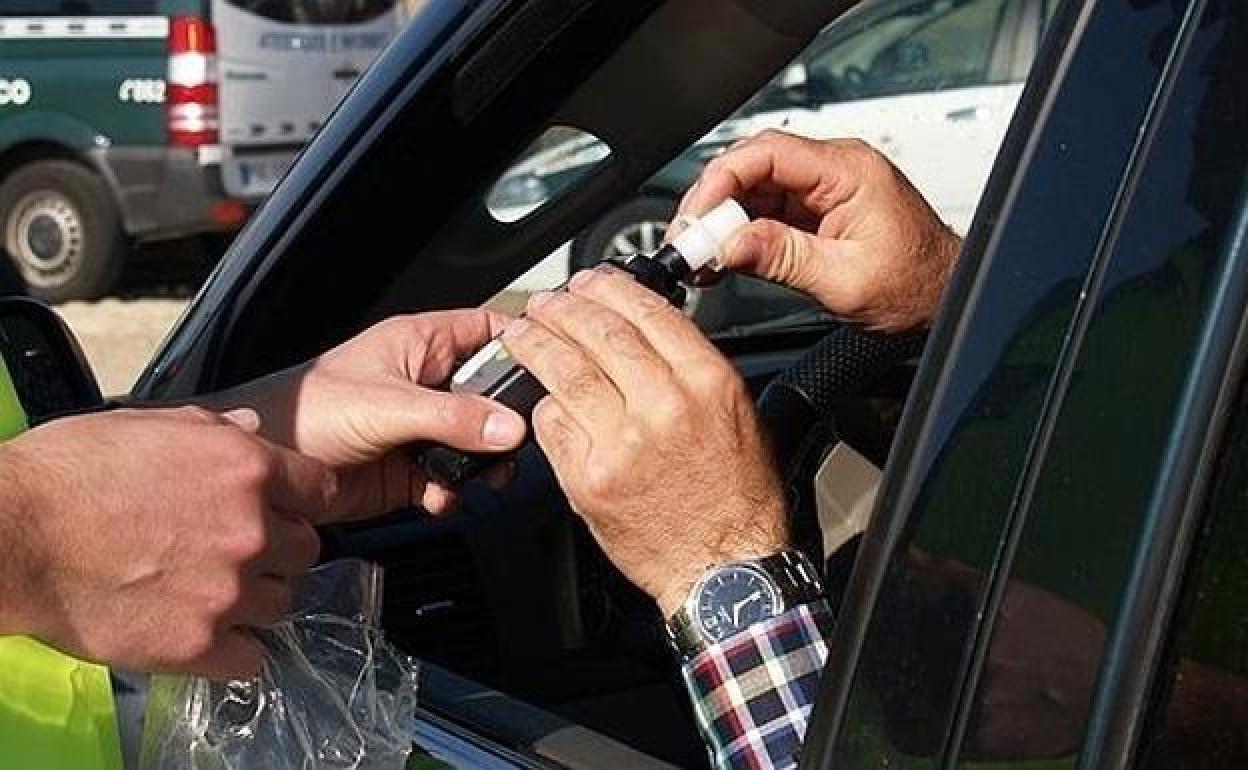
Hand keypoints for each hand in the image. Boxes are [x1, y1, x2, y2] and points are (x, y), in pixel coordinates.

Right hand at [0, 406, 336, 678]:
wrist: (11, 535)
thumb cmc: (68, 474)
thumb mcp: (147, 423)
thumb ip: (215, 429)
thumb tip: (251, 429)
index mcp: (246, 469)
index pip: (321, 490)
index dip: (302, 500)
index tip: (285, 508)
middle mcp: (250, 530)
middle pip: (305, 551)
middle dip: (278, 549)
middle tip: (238, 551)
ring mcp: (228, 591)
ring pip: (281, 603)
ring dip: (255, 598)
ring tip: (212, 591)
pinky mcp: (198, 644)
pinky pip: (252, 657)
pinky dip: (236, 649)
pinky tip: (207, 632)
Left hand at [202, 310, 526, 517]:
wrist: (264, 471)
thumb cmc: (305, 411)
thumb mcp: (388, 406)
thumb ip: (452, 417)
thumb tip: (509, 427)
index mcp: (421, 344)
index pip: (487, 330)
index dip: (520, 344)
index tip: (549, 368)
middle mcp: (425, 382)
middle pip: (490, 394)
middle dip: (506, 422)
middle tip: (514, 444)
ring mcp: (417, 427)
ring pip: (475, 442)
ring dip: (482, 464)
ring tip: (481, 477)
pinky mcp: (407, 469)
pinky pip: (450, 479)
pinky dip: (452, 492)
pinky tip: (439, 497)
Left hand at [502, 267, 787, 616]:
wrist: (724, 569)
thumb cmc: (736, 498)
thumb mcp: (739, 416)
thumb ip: (693, 369)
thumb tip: (648, 330)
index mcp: (707, 383)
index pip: (647, 311)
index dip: (608, 288)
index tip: (590, 282)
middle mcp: (665, 406)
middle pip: (598, 332)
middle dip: (562, 307)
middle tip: (546, 302)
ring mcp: (622, 443)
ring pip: (565, 372)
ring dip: (535, 344)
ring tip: (522, 334)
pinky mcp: (590, 479)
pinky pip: (552, 426)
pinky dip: (542, 407)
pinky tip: (539, 398)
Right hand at [674, 130, 961, 331]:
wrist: (943, 299)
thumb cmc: (916, 285)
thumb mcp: (845, 280)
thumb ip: (783, 258)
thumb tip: (730, 245)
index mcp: (848, 172)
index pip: (767, 153)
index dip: (721, 180)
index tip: (696, 217)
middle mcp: (833, 171)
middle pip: (752, 167)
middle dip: (712, 202)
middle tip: (688, 241)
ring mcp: (821, 191)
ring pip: (752, 190)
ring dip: (720, 221)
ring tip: (697, 255)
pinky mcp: (812, 213)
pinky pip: (763, 212)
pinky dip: (737, 234)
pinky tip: (719, 258)